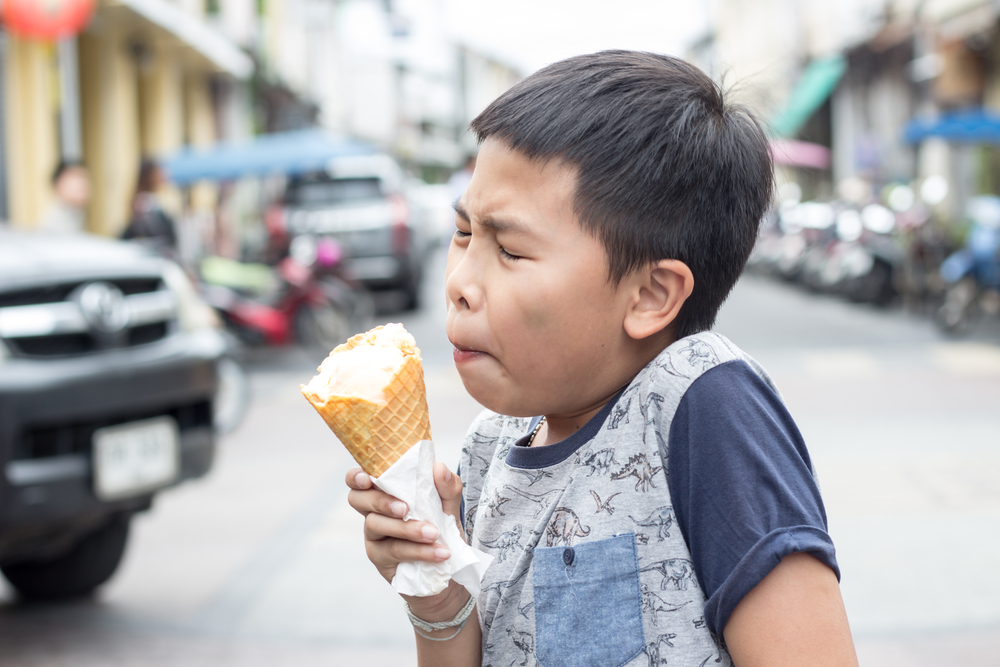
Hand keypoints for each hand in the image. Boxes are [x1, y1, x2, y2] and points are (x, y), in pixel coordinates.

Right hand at [346, 461, 464, 587]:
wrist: (452, 567)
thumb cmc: (443, 530)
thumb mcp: (449, 506)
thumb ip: (446, 486)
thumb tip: (439, 468)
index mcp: (385, 493)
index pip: (359, 480)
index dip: (356, 477)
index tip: (366, 478)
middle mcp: (374, 513)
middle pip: (357, 500)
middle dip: (380, 501)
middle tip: (404, 508)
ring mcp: (375, 537)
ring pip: (376, 525)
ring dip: (406, 529)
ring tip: (434, 533)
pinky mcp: (381, 560)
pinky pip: (394, 551)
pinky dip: (418, 551)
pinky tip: (439, 552)